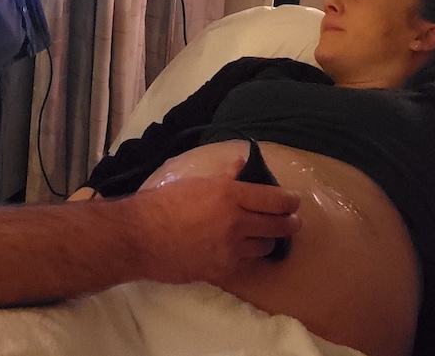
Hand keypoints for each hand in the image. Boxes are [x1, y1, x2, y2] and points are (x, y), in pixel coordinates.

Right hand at [135, 157, 300, 283]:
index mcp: (229, 195)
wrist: (140, 237)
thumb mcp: (194, 183)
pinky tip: (242, 250)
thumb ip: (223, 176)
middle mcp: (236, 222)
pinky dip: (247, 256)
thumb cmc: (162, 203)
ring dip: (268, 240)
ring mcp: (231, 249)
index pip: (274, 198)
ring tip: (265, 236)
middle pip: (278, 225)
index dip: (289, 200)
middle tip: (292, 221)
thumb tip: (241, 164)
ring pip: (265, 246)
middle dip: (289, 223)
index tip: (294, 201)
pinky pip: (246, 263)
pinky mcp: (222, 270)